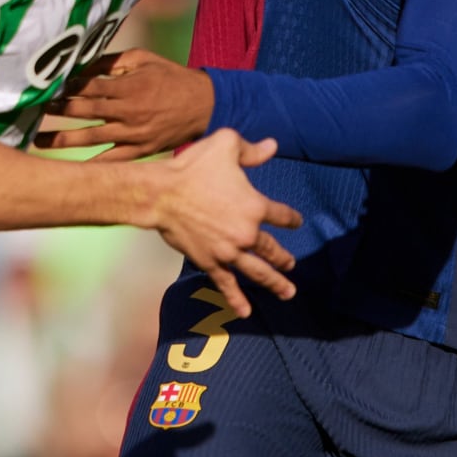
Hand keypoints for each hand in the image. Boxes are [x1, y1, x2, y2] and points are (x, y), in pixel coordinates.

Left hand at [37, 48, 213, 160]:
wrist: (206, 105)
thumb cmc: (172, 77)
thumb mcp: (144, 59)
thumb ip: (113, 61)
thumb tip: (82, 62)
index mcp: (129, 86)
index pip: (88, 88)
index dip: (65, 88)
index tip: (44, 88)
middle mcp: (129, 111)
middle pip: (84, 112)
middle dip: (56, 111)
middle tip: (31, 111)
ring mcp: (134, 134)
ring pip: (91, 137)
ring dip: (62, 139)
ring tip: (36, 140)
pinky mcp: (141, 150)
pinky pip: (113, 160)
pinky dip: (92, 166)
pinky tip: (70, 170)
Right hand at [145, 129, 301, 315]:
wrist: (161, 194)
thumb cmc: (192, 167)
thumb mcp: (225, 145)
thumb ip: (251, 150)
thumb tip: (273, 146)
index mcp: (255, 206)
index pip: (281, 215)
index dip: (291, 218)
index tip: (295, 221)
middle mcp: (247, 234)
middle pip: (272, 250)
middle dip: (284, 258)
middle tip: (291, 265)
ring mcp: (229, 252)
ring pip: (257, 272)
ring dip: (274, 283)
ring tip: (287, 292)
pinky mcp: (210, 262)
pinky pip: (226, 284)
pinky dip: (236, 299)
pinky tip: (245, 311)